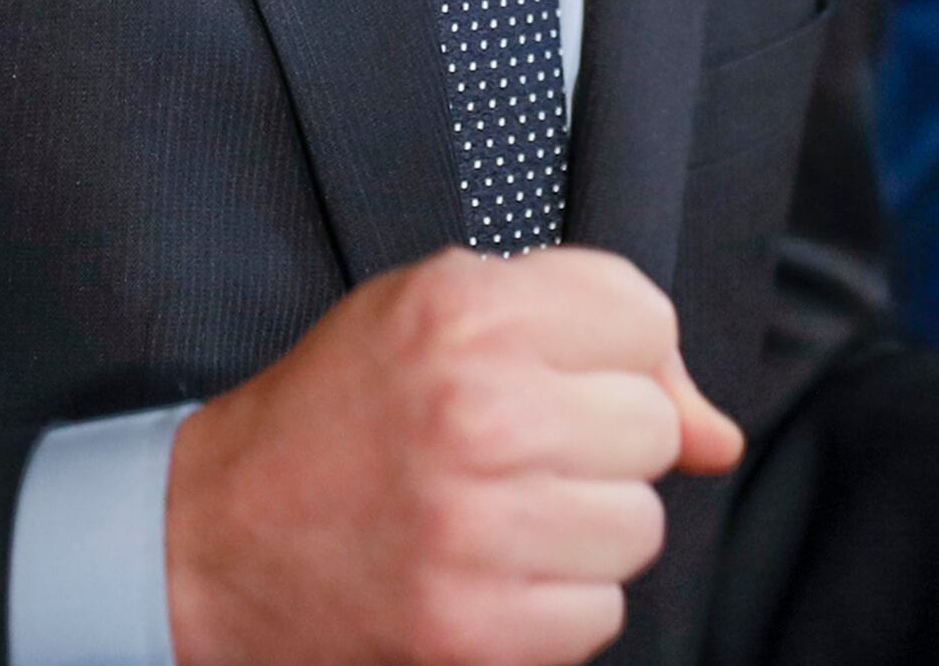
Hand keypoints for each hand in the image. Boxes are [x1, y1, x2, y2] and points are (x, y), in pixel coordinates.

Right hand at [166, 247, 744, 665]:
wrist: (219, 535)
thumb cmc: (343, 413)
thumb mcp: (439, 317)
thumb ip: (588, 336)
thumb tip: (720, 437)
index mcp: (464, 310)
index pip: (643, 319)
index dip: (613, 356)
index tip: (562, 377)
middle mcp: (476, 409)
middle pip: (651, 429)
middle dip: (600, 447)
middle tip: (518, 455)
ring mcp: (474, 527)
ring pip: (638, 528)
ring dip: (584, 531)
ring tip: (501, 516)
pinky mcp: (471, 629)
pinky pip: (600, 616)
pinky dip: (556, 607)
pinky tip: (489, 575)